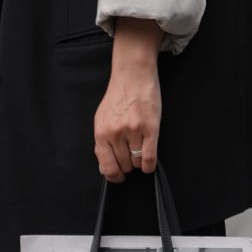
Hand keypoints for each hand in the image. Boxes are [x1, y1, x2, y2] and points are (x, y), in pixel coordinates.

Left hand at [94, 17, 162, 181]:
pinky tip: (149, 163)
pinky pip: (149, 158)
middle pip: (124, 166)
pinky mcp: (150, 128)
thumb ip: (102, 142)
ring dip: (139, 161)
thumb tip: (106, 165)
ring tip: (139, 148)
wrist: (133, 75)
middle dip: (128, 165)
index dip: (114, 176)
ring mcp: (133, 131)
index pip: (107, 167)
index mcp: (102, 133)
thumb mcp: (102, 119)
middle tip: (131, 154)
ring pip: (137, 163)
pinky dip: (149, 165)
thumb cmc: (118, 97)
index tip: (119, 176)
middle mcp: (116, 133)